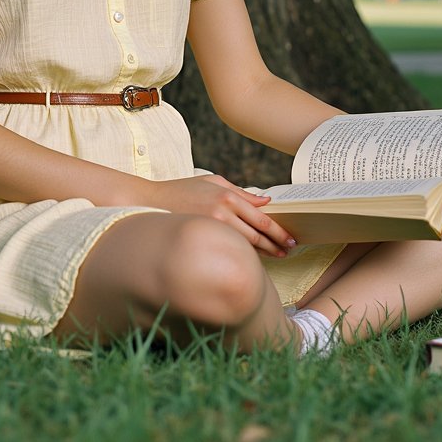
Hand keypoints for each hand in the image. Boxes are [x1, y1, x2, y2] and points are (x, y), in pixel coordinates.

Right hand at [154, 174, 296, 257]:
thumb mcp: (213, 182)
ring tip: (276, 257)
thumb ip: (241, 193)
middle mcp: (221, 213)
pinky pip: (227, 249)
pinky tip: (250, 260)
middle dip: (275, 245)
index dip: (278, 232)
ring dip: (262, 253)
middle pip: (256, 235)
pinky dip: (241, 255)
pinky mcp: (202, 239)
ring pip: (244, 246)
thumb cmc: (182, 189)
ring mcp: (211, 229)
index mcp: (226, 197)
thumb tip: (265, 203)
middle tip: (288, 252)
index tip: (290, 240)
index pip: (261, 219)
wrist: (150, 202)